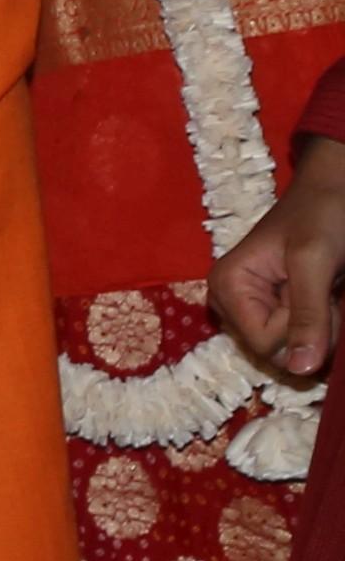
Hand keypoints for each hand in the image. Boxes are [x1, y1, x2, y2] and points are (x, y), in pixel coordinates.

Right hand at [215, 146, 344, 378]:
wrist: (337, 189)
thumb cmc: (323, 215)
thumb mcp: (316, 262)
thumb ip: (308, 315)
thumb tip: (300, 371)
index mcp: (226, 287)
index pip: (263, 343)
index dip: (298, 327)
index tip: (313, 290)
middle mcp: (229, 302)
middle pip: (272, 349)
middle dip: (309, 329)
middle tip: (322, 289)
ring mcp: (250, 306)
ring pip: (288, 347)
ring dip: (318, 326)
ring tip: (324, 289)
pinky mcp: (271, 308)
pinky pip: (295, 337)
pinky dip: (319, 324)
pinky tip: (322, 297)